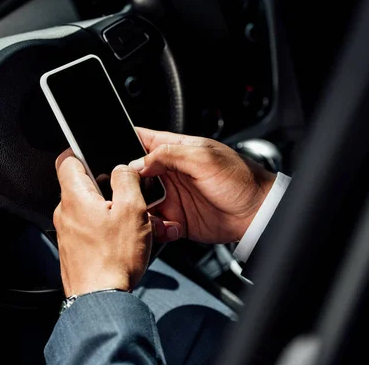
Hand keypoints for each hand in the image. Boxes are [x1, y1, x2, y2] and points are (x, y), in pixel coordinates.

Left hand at [54, 149, 168, 296]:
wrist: (101, 300)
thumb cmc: (113, 260)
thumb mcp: (132, 210)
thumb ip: (126, 180)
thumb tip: (122, 168)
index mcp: (75, 197)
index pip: (67, 159)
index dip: (82, 150)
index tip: (96, 152)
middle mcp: (65, 213)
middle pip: (82, 184)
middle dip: (106, 184)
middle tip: (127, 194)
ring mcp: (67, 232)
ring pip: (88, 207)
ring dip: (108, 208)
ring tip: (129, 222)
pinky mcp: (73, 249)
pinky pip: (88, 227)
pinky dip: (104, 227)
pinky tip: (122, 239)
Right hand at [130, 128, 275, 243]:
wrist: (257, 214)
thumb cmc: (240, 179)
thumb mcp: (204, 158)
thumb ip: (169, 155)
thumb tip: (138, 162)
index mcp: (175, 149)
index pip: (141, 139)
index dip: (123, 143)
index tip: (110, 153)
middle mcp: (168, 172)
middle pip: (132, 174)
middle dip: (125, 183)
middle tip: (128, 192)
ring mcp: (170, 197)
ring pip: (138, 201)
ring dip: (138, 209)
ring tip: (150, 214)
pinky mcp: (175, 219)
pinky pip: (153, 224)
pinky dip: (154, 228)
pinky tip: (168, 227)